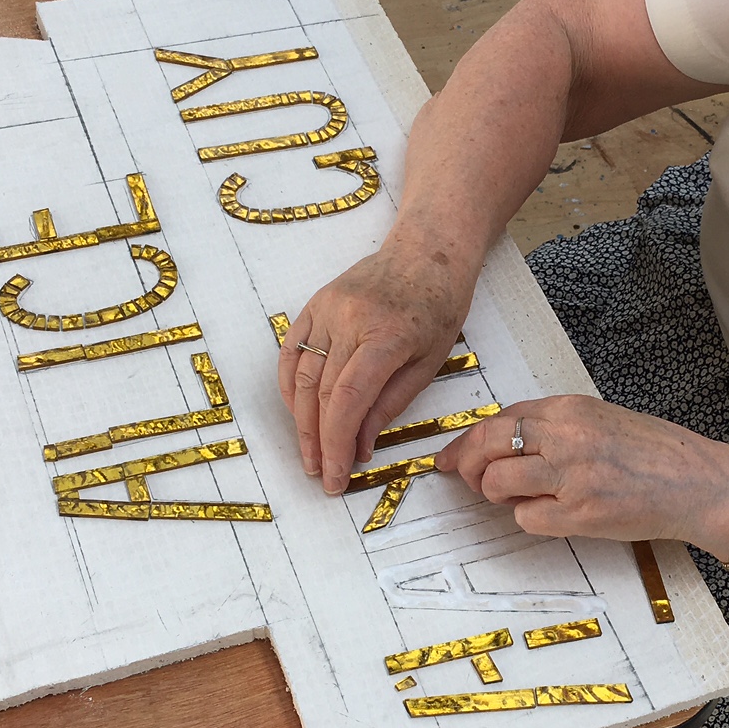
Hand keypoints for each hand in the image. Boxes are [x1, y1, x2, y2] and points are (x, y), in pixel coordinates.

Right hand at [280, 241, 476, 491]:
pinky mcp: (313, 304)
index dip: (336, 443)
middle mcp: (349, 319)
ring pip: (302, 376)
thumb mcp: (428, 362)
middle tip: (322, 475)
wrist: (426, 251)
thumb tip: (359, 448)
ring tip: (310, 454)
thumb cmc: (438, 306)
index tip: (336, 476)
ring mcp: (326, 309)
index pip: (348, 400)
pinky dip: (290, 387)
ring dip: (301, 421)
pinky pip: (291, 352)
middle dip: (318, 442)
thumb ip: (390, 405)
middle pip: (322, 393)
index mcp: (387, 335)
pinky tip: (298, 414)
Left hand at [434, 395, 728, 553]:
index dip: (467, 441)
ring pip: (497, 482)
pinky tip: (552, 514)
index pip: (499, 419)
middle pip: (487, 445)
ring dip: (497, 495)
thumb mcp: (600, 420)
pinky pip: (527, 518)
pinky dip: (529, 519)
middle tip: (471, 482)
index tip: (451, 458)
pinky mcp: (582, 513)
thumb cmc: (654, 453)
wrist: (699, 483)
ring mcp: (572, 475)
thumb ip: (553, 426)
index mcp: (569, 408)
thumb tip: (501, 442)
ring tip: (520, 498)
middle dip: (467, 466)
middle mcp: (566, 436)